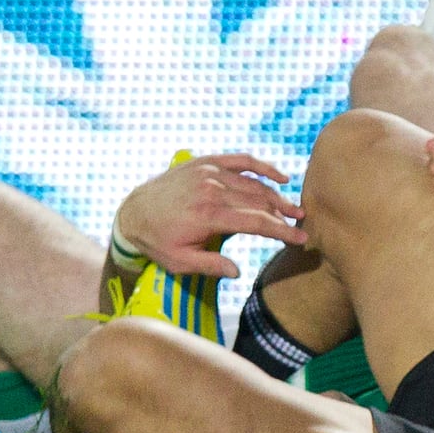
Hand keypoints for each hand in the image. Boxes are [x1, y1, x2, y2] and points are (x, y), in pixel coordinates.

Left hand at [112, 153, 305, 277]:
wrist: (132, 211)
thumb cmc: (157, 241)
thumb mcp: (179, 262)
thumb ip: (210, 265)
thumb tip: (238, 272)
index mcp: (208, 215)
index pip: (257, 222)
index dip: (282, 231)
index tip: (301, 239)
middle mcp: (212, 190)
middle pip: (260, 202)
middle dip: (284, 214)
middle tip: (301, 224)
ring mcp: (209, 172)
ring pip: (254, 184)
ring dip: (277, 196)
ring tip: (294, 208)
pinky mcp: (206, 162)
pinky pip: (242, 161)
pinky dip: (263, 167)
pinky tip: (280, 177)